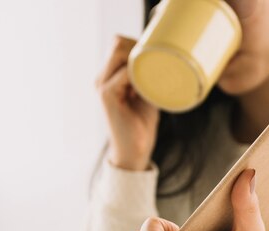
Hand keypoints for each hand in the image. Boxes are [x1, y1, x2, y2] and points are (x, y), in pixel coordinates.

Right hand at [96, 34, 158, 170]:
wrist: (135, 150)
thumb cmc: (141, 123)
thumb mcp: (147, 93)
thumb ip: (148, 76)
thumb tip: (166, 59)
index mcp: (110, 75)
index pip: (119, 43)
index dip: (138, 43)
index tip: (157, 54)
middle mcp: (103, 77)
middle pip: (118, 43)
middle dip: (140, 46)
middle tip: (160, 62)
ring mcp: (103, 85)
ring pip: (120, 52)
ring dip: (140, 57)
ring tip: (156, 72)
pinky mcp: (107, 95)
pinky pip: (124, 73)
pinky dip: (139, 73)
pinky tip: (151, 82)